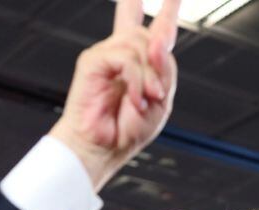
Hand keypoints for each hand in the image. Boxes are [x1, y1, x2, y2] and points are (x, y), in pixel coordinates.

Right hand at [48, 0, 180, 190]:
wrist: (105, 147)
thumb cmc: (129, 128)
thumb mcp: (161, 100)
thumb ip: (164, 68)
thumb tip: (156, 40)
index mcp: (139, 63)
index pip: (152, 28)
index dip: (166, 10)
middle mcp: (120, 53)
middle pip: (151, 34)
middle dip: (160, 60)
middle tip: (156, 94)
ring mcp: (106, 54)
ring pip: (140, 45)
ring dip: (149, 77)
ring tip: (145, 100)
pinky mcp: (93, 61)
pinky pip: (126, 58)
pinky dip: (136, 81)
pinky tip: (134, 100)